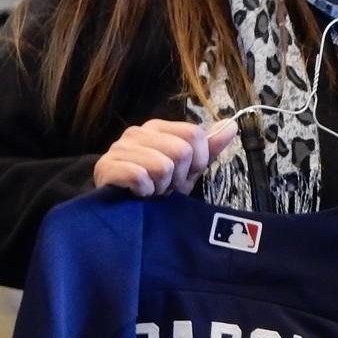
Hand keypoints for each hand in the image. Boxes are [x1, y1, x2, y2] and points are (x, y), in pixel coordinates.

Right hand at [93, 118, 237, 196]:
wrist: (121, 211)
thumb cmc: (155, 187)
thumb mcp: (188, 169)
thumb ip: (208, 148)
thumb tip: (231, 126)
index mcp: (158, 128)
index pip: (194, 134)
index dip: (197, 162)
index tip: (184, 176)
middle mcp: (137, 132)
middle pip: (181, 151)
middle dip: (177, 177)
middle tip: (164, 186)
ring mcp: (119, 147)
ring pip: (162, 166)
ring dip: (160, 187)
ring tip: (151, 191)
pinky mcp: (106, 166)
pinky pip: (140, 176)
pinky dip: (144, 192)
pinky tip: (137, 195)